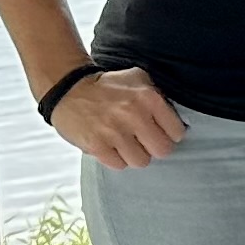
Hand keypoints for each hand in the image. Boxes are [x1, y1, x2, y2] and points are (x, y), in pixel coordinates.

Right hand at [50, 66, 181, 169]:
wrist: (67, 88)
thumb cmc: (107, 86)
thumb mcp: (138, 79)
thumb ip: (159, 96)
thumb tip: (177, 117)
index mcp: (148, 98)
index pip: (177, 131)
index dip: (170, 134)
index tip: (161, 132)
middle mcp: (134, 115)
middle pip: (162, 150)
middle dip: (155, 147)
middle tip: (145, 141)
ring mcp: (114, 132)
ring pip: (141, 161)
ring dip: (135, 155)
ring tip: (126, 143)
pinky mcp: (96, 146)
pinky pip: (118, 165)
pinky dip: (116, 159)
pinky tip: (112, 147)